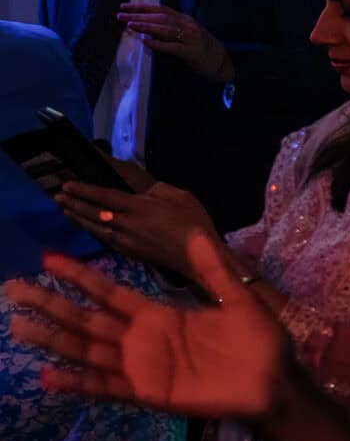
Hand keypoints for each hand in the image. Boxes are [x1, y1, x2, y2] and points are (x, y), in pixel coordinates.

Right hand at [4, 229, 294, 419]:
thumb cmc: (258, 342)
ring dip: (53, 339)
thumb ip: (213, 270)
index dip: (80, 276)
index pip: (109, 292)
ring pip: (87, 350)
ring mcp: (142, 366)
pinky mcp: (149, 393)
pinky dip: (79, 383)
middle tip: (13, 289)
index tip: (49, 258)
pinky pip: (108, 387)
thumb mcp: (236, 299)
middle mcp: (141, 339)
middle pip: (87, 319)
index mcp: (158, 314)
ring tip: (19, 326)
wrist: (275, 382)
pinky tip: (50, 376)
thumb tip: (196, 233)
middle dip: (51, 304)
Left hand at [53, 179, 222, 274]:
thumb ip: (156, 190)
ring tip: (66, 210)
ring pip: (95, 228)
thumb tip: (141, 191)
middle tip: (58, 196)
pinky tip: (88, 227)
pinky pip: (105, 239)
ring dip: (78, 218)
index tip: (67, 184)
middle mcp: (126, 224)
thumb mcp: (179, 195)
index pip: (104, 196)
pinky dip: (93, 231)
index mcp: (138, 207)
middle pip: (93, 212)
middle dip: (74, 203)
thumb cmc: (193, 223)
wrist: (199, 256)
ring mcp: (126, 241)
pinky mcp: (129, 252)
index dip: (83, 190)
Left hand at [117, 4, 233, 82]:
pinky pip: (173, 47)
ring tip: (129, 25)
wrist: (222, 62)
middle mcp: (188, 25)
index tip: (124, 6)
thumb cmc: (203, 48)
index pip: (160, 9)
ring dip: (146, 27)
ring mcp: (191, 38)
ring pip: (165, 29)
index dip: (141, 7)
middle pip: (160, 17)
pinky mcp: (192, 52)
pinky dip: (159, 44)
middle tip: (120, 15)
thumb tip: (148, 26)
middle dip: (138, 16)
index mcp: (185, 19)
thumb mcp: (188, 33)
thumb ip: (172, 28)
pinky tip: (146, 42)